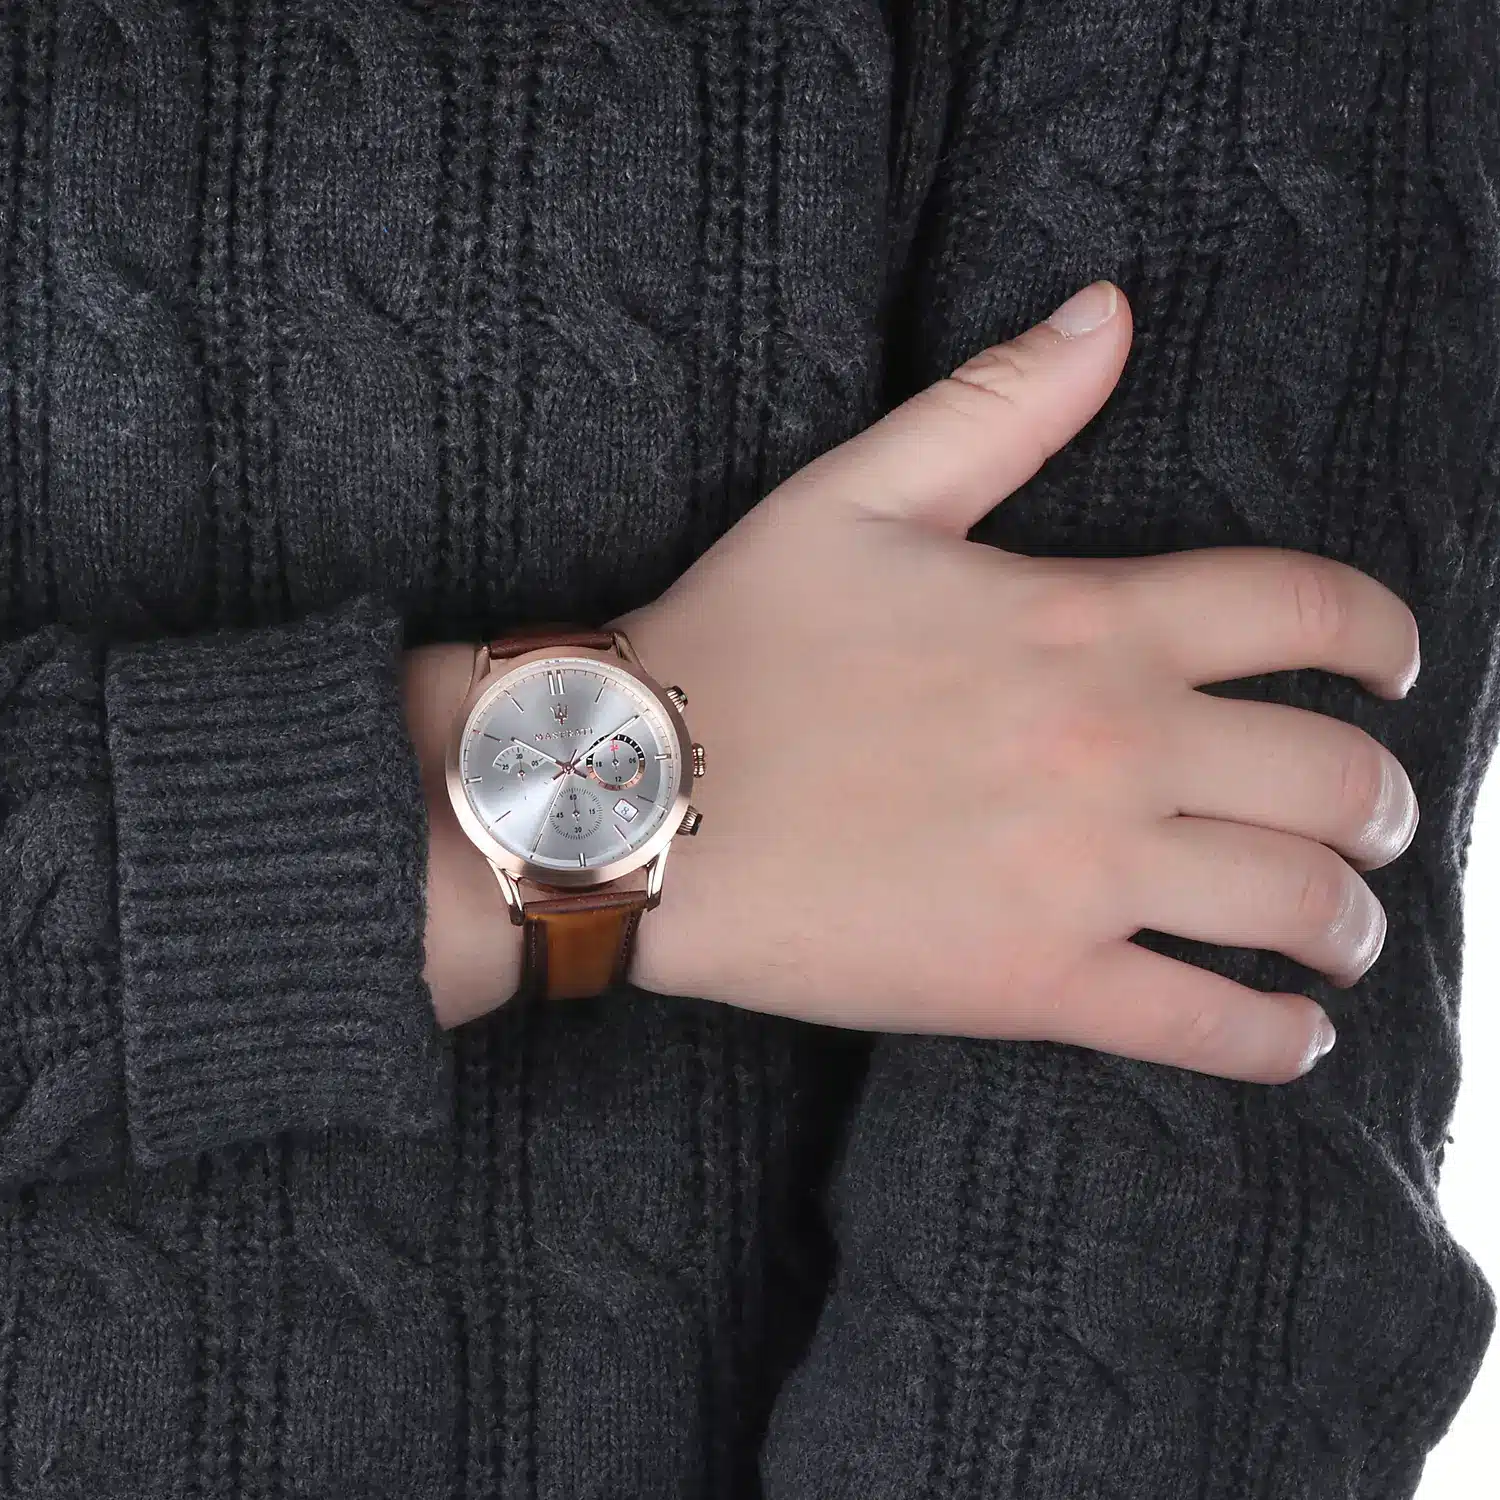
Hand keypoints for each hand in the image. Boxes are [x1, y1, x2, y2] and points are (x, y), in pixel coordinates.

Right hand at [617, 281, 1420, 1084]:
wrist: (635, 796)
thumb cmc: (737, 641)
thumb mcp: (857, 492)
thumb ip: (999, 402)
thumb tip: (1111, 312)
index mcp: (1089, 619)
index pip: (1308, 611)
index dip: (1384, 637)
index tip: (1397, 668)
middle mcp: (1116, 744)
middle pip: (1338, 779)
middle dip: (1388, 806)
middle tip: (1379, 824)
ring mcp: (1083, 874)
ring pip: (1297, 908)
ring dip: (1353, 923)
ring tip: (1349, 929)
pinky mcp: (1031, 982)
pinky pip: (1204, 1029)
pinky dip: (1276, 1043)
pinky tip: (1296, 1039)